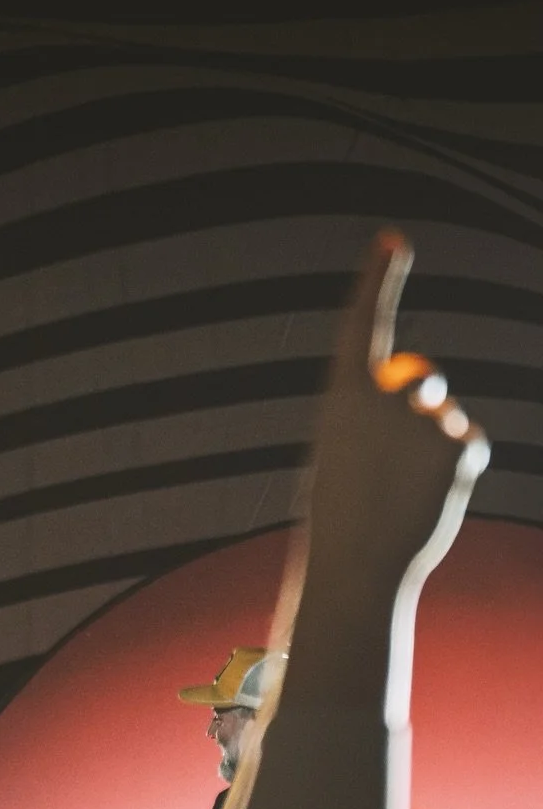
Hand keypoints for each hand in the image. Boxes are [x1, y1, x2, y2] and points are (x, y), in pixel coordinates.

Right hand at [307, 231, 488, 592]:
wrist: (358, 567)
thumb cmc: (343, 518)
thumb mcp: (347, 456)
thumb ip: (380, 420)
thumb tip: (434, 404)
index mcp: (341, 395)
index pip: (362, 323)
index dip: (378, 280)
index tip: (393, 242)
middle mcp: (383, 394)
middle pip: (422, 381)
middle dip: (423, 404)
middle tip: (401, 455)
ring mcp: (424, 416)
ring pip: (445, 420)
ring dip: (435, 452)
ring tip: (407, 495)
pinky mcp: (460, 441)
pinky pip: (467, 442)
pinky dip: (456, 470)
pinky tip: (432, 497)